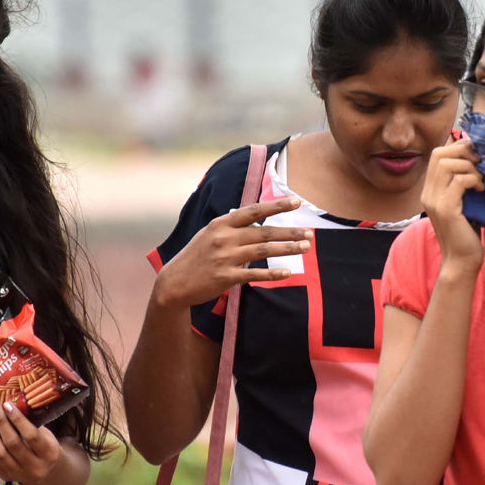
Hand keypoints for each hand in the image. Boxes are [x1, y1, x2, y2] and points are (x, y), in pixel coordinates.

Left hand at [0, 398, 64, 484]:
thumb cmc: (44, 445)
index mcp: (49, 453)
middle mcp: (35, 467)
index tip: (7, 404)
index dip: (17, 419)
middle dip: (0, 421)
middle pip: (12, 443)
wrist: (45, 470)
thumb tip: (9, 405)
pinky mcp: (6, 476)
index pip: (31, 435)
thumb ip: (30, 424)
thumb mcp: (45, 434)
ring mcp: (19, 474)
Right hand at [153, 198, 312, 309]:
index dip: (277, 206)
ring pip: (263, 251)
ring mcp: (225, 258)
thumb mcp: (209, 235)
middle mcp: (224, 238)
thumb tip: (254, 220)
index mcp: (221, 224)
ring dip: (287, 249)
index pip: (254, 210)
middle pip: (264, 232)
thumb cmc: (195, 257)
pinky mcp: (226, 277)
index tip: (297, 202)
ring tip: (305, 248)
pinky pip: (254, 274)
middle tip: (310, 233)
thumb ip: (231, 228)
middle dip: (290, 232)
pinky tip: (287, 272)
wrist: (174, 282)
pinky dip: (272, 273)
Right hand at [421, 136, 484, 272]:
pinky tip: (482, 190)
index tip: (476, 159)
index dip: (458, 149)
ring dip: (470, 167)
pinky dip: (474, 180)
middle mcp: (428, 193)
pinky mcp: (446, 209)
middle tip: (481, 166)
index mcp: (430, 190)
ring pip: (448, 164)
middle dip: (464, 154)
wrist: (461, 261)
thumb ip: (463, 183)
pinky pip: (460, 181)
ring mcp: (434, 201)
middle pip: (440, 154)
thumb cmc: (467, 233)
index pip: (437, 154)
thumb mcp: (463, 203)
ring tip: (481, 181)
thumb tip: (479, 160)